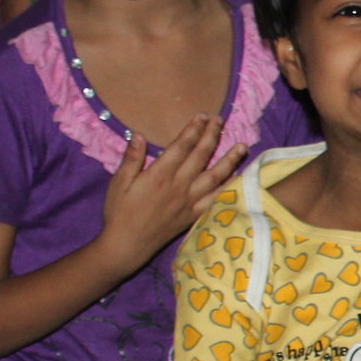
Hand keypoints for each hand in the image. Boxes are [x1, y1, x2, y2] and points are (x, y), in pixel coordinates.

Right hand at [95, 115, 241, 273]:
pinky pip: (216, 199)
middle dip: (212, 135)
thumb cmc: (119, 212)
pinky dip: (229, 188)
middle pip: (201, 156)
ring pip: (215, 176)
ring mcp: (189, 201)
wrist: (127, 244)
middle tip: (220, 119)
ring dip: (230, 159)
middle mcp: (179, 186)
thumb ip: (131, 158)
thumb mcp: (119, 182)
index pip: (181, 146)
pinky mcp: (194, 215)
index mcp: (160, 175)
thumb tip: (138, 134)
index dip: (193, 129)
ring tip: (242, 145)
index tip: (201, 115)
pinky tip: (238, 178)